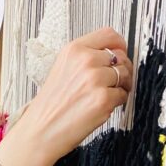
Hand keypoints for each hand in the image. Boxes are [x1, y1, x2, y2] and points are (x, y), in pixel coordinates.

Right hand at [13, 26, 132, 165]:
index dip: (120, 45)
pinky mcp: (103, 100)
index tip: (122, 53)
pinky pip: (123, 95)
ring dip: (122, 86)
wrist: (40, 131)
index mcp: (74, 50)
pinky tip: (102, 107)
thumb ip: (85, 58)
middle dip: (123, 69)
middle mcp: (86, 61)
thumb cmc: (50, 105)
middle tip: (117, 82)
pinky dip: (117, 102)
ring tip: (109, 95)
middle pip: (121, 57)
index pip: (109, 35)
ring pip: (125, 75)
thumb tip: (113, 56)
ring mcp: (95, 80)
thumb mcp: (62, 69)